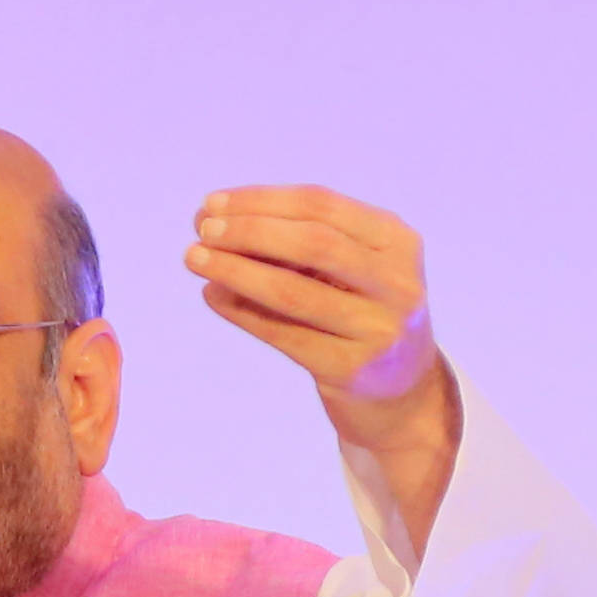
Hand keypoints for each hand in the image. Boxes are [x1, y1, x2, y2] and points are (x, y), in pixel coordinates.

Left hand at [185, 185, 459, 550]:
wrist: (402, 396)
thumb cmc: (361, 315)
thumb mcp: (350, 271)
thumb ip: (299, 245)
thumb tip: (219, 221)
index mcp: (397, 241)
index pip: (322, 206)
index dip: (262, 200)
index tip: (213, 202)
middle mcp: (396, 282)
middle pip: (312, 243)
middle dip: (250, 230)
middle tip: (202, 228)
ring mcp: (376, 329)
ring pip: (293, 291)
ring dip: (237, 270)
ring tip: (194, 258)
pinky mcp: (350, 370)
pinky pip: (284, 335)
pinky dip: (243, 312)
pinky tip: (213, 296)